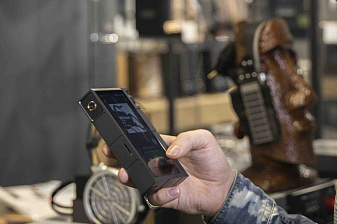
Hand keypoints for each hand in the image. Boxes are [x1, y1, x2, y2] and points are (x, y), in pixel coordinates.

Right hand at [103, 130, 235, 216]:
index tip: (118, 139)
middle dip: (121, 159)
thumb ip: (187, 139)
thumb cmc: (213, 160)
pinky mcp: (167, 196)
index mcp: (167, 148)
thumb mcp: (204, 140)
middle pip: (135, 162)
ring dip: (131, 178)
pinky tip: (174, 189)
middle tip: (114, 156)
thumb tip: (170, 150)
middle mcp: (161, 165)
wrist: (222, 186)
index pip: (144, 142)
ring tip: (128, 175)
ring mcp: (162, 181)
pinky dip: (162, 195)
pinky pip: (155, 198)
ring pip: (139, 181)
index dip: (130, 140)